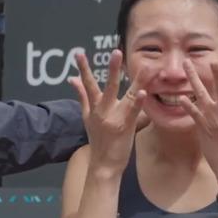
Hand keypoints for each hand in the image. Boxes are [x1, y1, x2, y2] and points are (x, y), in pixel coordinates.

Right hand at [69, 50, 150, 175]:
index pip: (88, 84)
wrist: (102, 165)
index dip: (83, 69)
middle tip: (116, 52)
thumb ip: (82, 97)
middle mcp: (102, 111)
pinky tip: (143, 93)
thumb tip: (72, 80)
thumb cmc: (98, 140)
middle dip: (112, 69)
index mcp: (94, 108)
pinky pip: (133, 112)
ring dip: (136, 81)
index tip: (79, 53)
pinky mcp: (125, 126)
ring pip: (126, 96)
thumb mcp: (87, 118)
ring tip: (145, 68)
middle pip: (107, 86)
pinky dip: (138, 102)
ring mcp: (114, 118)